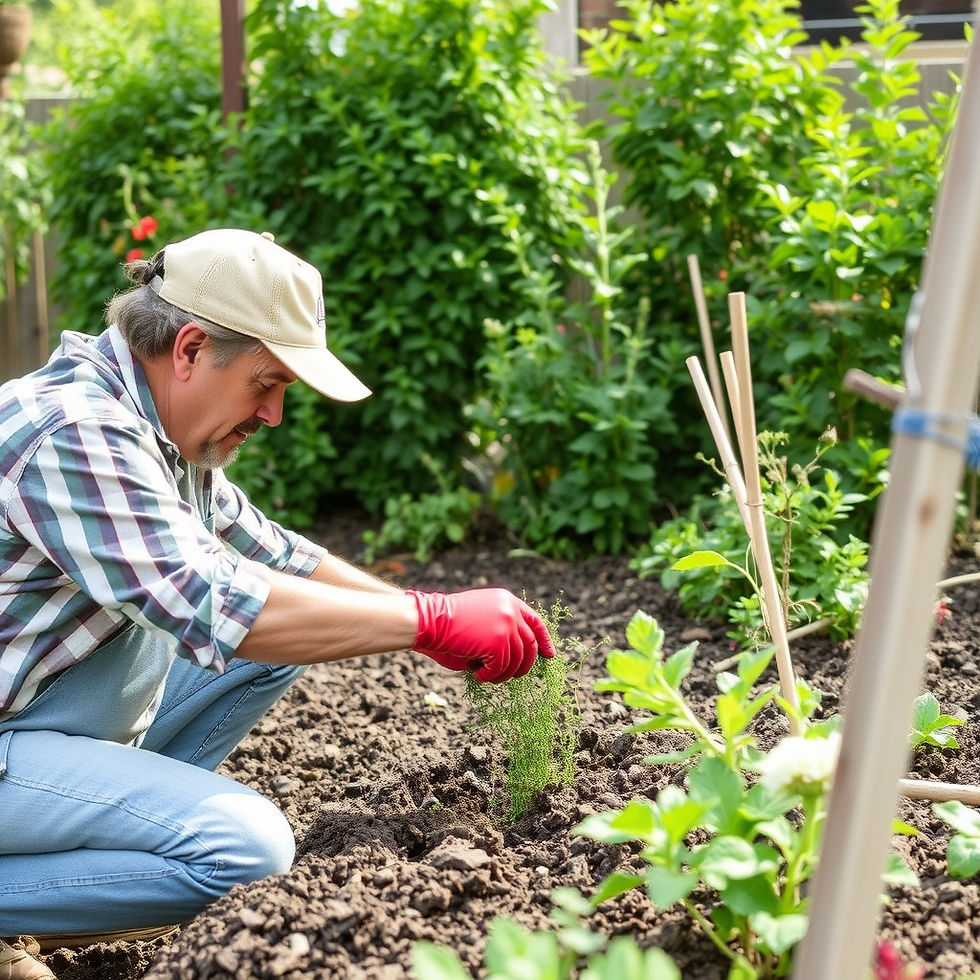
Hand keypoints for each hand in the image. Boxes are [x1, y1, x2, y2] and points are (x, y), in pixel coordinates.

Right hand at [407, 588, 555, 682]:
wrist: (429, 620)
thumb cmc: (448, 623)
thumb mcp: (482, 617)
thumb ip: (502, 629)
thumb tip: (519, 656)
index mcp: (507, 601)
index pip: (536, 622)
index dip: (544, 640)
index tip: (549, 655)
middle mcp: (510, 611)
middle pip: (530, 646)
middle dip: (524, 665)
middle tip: (514, 676)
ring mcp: (506, 627)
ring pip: (517, 661)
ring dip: (503, 674)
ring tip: (487, 675)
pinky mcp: (498, 643)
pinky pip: (501, 669)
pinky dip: (491, 677)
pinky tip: (478, 675)